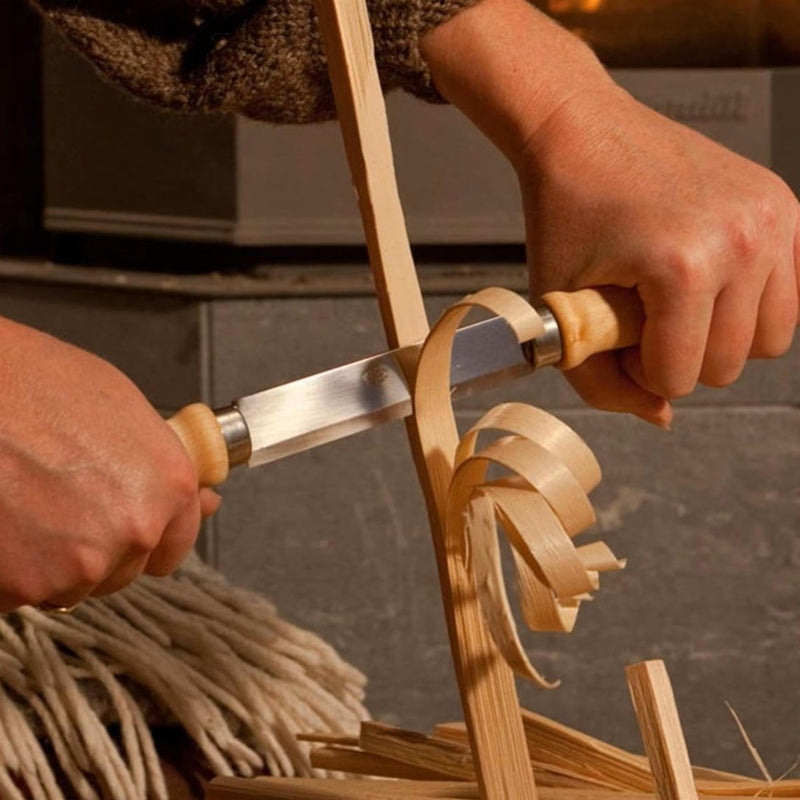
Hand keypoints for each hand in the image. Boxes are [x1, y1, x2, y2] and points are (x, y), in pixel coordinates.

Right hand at [0, 317, 220, 610]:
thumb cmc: (35, 385)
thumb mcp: (121, 409)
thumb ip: (163, 465)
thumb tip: (202, 500)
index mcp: (170, 484)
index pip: (177, 542)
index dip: (152, 537)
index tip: (132, 532)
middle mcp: (137, 530)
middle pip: (124, 569)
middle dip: (98, 547)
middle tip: (61, 505)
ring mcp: (82, 564)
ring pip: (73, 584)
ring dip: (53, 562)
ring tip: (26, 508)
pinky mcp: (25, 586)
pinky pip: (24, 593)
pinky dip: (12, 571)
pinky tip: (3, 526)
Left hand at [421, 0, 798, 425]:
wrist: (582, 133)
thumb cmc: (565, 216)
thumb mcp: (561, 309)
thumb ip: (602, 382)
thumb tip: (663, 416)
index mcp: (682, 268)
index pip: (679, 378)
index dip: (636, 369)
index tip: (612, 330)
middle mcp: (743, 242)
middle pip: (727, 366)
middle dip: (676, 355)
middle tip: (637, 311)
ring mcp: (772, 221)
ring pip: (767, 340)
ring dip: (716, 337)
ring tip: (672, 301)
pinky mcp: (784, 208)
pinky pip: (785, 297)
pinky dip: (745, 305)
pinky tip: (703, 280)